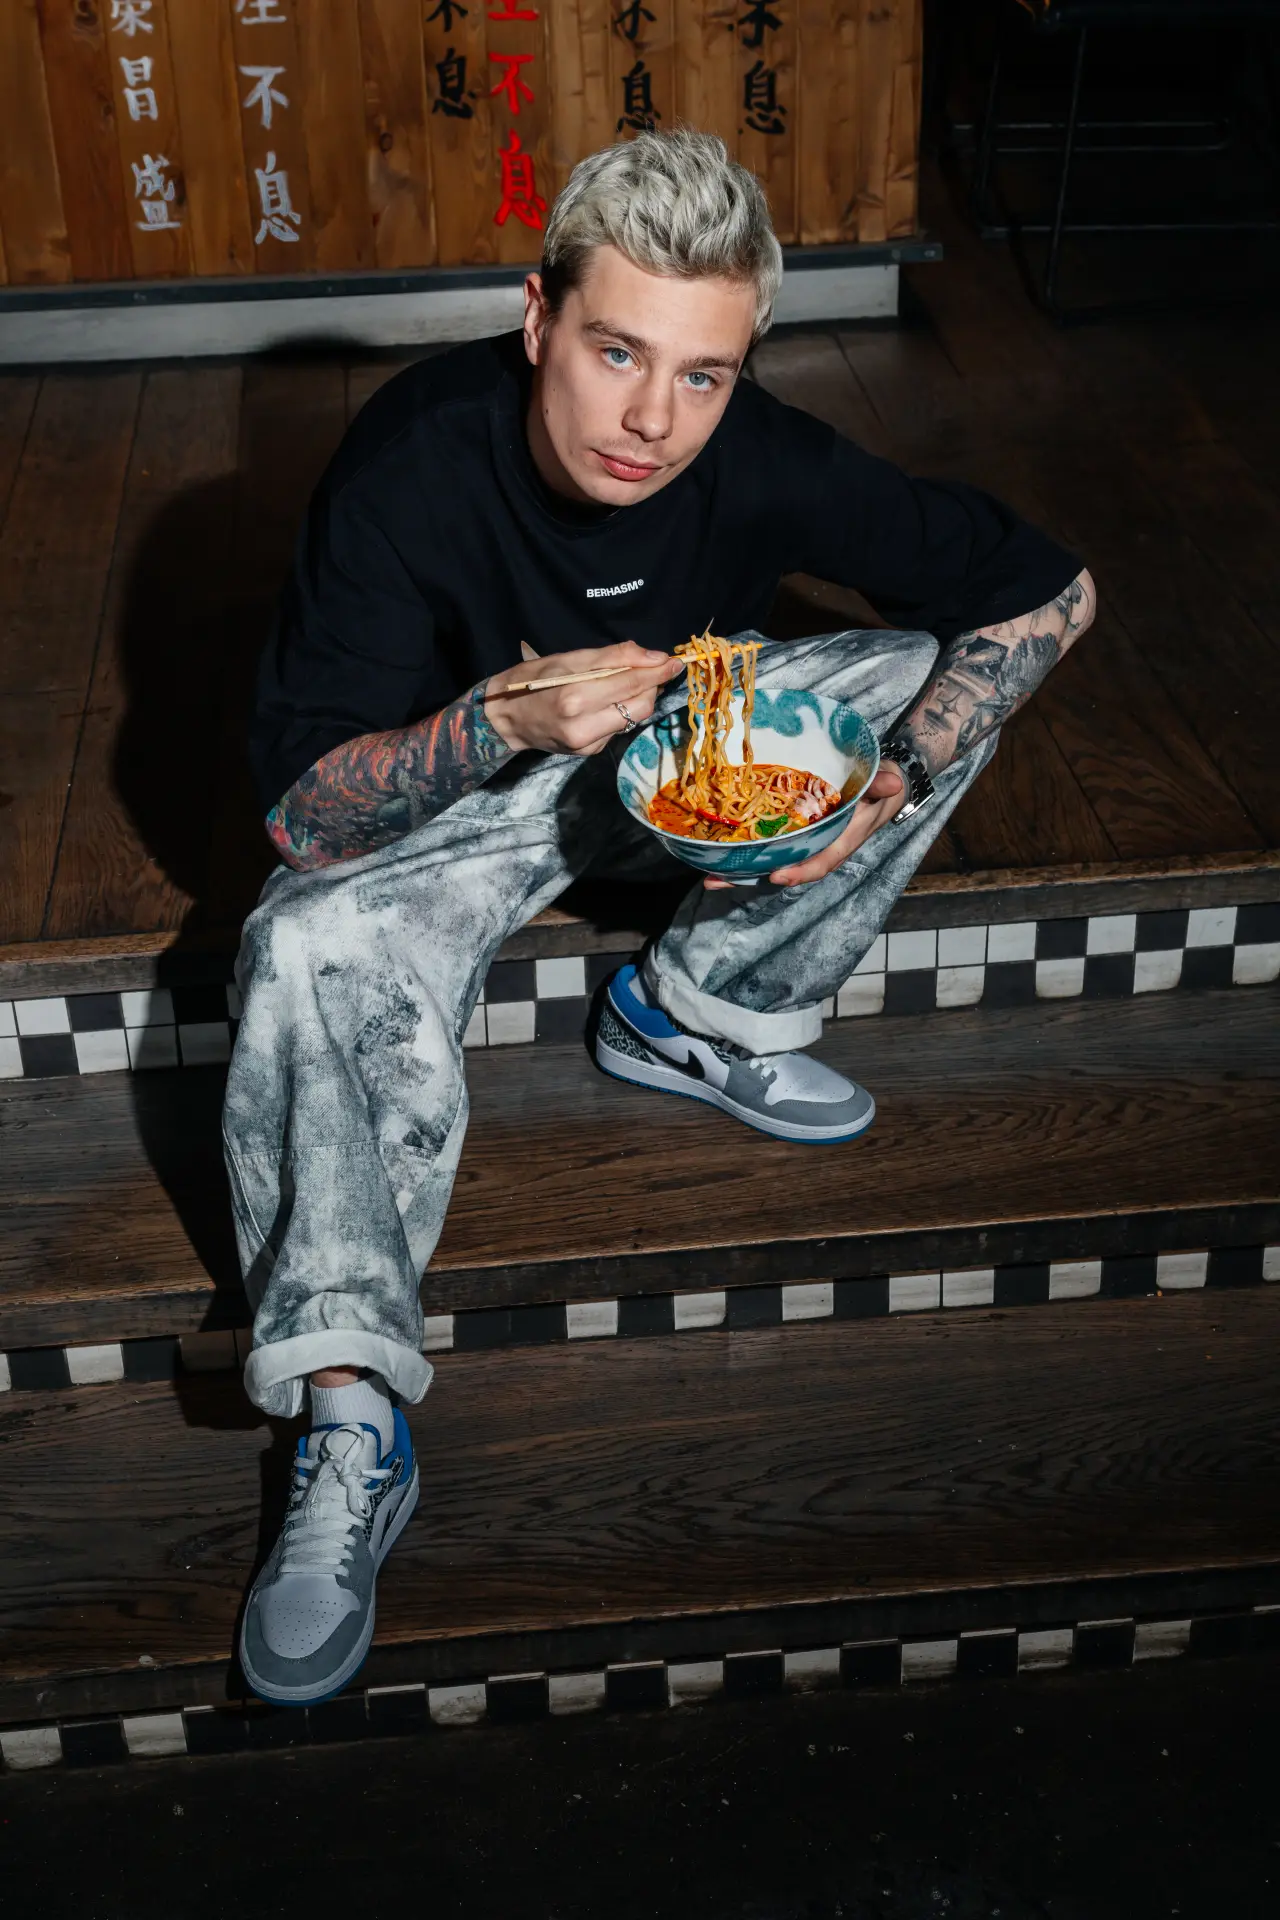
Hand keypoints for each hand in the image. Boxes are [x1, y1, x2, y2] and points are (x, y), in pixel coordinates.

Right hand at [484, 641, 683, 756]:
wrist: (506, 719)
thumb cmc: (532, 681)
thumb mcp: (567, 659)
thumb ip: (612, 657)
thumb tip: (654, 657)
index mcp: (574, 698)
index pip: (631, 684)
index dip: (657, 672)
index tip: (675, 661)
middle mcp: (584, 727)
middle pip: (640, 706)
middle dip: (651, 685)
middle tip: (652, 668)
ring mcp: (589, 745)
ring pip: (633, 718)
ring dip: (638, 697)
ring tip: (627, 681)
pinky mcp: (591, 753)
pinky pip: (620, 727)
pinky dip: (621, 710)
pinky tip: (607, 701)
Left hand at [702, 764, 906, 890]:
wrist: (884, 783)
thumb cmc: (882, 785)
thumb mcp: (885, 783)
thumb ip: (883, 785)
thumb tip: (893, 784)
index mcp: (842, 840)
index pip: (821, 862)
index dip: (800, 871)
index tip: (777, 876)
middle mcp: (820, 845)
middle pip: (786, 868)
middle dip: (753, 877)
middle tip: (717, 881)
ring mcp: (805, 840)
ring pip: (772, 859)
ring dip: (741, 869)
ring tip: (708, 874)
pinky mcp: (795, 830)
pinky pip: (770, 843)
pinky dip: (746, 849)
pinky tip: (717, 850)